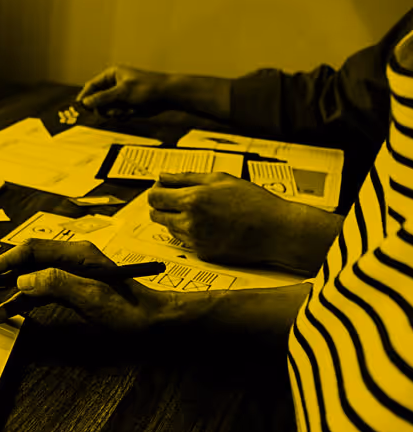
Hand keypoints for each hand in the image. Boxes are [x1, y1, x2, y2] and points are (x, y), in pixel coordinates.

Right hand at [0, 240, 173, 331]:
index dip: (4, 261)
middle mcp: (72, 260)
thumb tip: (23, 279)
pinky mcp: (73, 290)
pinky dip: (23, 302)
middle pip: (27, 262)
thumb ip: (56, 284)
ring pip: (31, 280)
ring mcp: (72, 274)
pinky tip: (8, 312)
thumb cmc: (131, 310)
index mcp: (77, 254)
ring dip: (8, 293)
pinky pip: (41, 292)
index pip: (32, 250)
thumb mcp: (92, 297)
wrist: (156, 321)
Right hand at [75, 65, 172, 118]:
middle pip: (97, 100)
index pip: (91, 86)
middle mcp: (114, 85)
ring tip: (125, 110)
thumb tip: (85, 102)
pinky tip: (131, 112)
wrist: (167, 96)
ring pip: (106, 109)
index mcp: (112, 75)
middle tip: (108, 112)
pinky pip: (116, 114)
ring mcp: (120, 96)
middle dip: (102, 108)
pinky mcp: (126, 105)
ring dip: (113, 113)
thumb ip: (102, 98)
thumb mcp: (122, 92)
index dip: (85, 96)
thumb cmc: (147, 88)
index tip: (79, 108)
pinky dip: (121, 115)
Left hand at [147, 172, 295, 265]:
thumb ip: (186, 178)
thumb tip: (163, 177)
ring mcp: (195, 241)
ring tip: (201, 211)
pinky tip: (210, 224)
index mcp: (193, 200)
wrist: (276, 231)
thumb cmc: (253, 202)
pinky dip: (190, 232)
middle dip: (162, 206)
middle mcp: (190, 223)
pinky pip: (185, 241)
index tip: (162, 189)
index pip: (154, 198)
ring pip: (170, 229)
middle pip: (156, 215)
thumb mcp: (220, 179)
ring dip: (176, 219)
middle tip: (177, 199)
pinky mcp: (203, 254)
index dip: (156, 192)